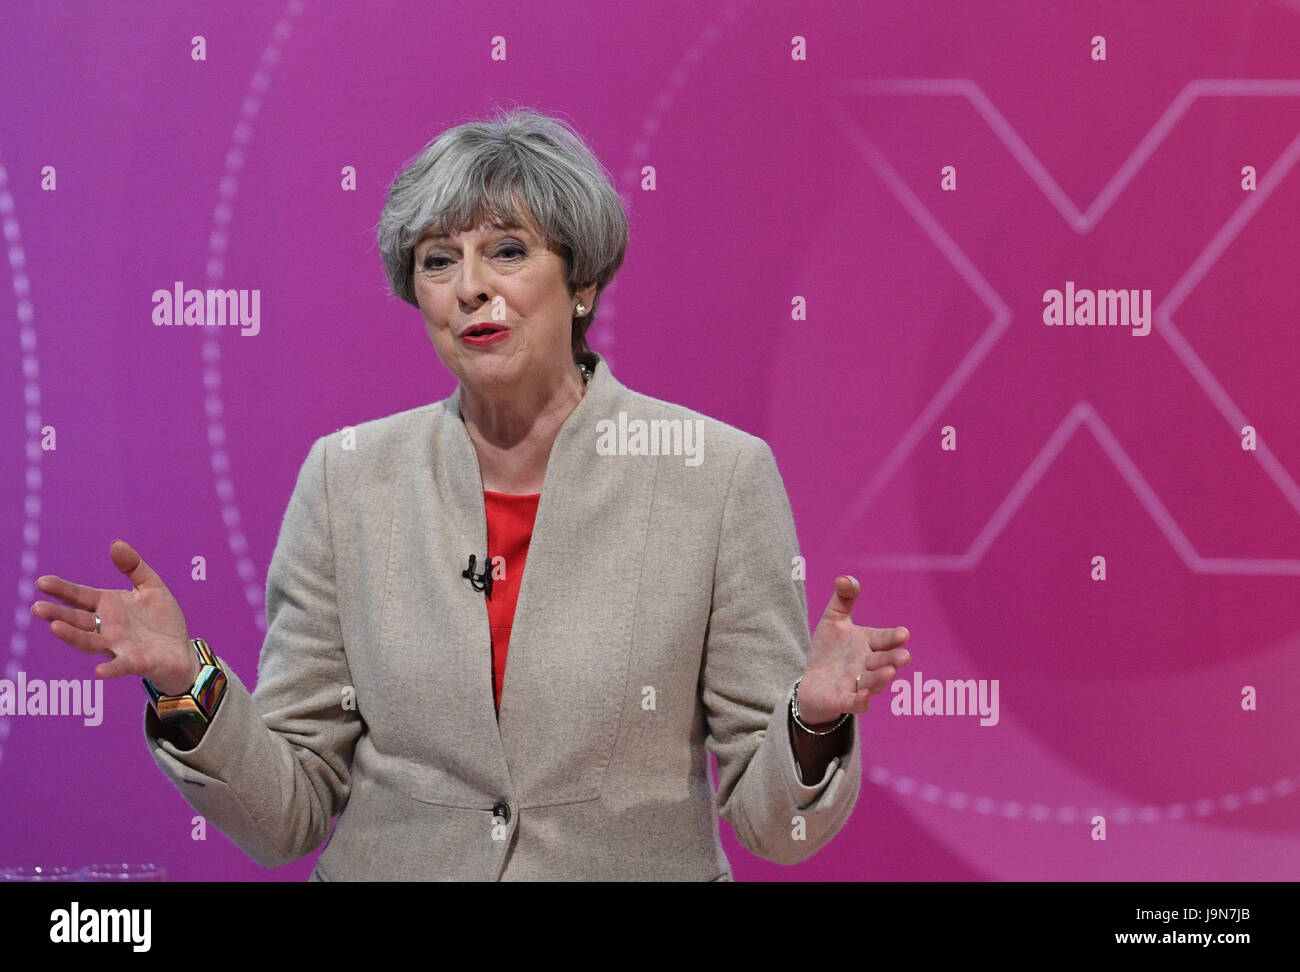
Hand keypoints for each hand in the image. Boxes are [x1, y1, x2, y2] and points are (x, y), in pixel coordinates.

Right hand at [31, 539, 197, 694]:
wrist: (182, 651)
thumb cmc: (162, 619)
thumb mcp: (151, 587)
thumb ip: (134, 566)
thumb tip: (115, 543)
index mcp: (108, 606)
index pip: (80, 597)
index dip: (62, 590)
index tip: (42, 582)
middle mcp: (108, 627)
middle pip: (78, 620)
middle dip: (58, 614)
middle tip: (37, 608)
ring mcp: (119, 646)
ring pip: (91, 642)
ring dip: (73, 636)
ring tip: (55, 628)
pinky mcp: (137, 662)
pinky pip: (121, 665)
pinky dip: (111, 668)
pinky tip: (99, 670)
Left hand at [797, 575, 910, 724]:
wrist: (813, 681)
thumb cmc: (830, 649)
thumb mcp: (833, 620)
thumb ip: (843, 599)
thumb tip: (845, 578)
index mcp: (869, 643)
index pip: (884, 639)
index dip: (893, 637)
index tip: (903, 633)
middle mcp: (868, 665)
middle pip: (883, 661)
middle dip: (894, 659)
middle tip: (904, 657)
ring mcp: (858, 684)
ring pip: (873, 682)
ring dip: (882, 678)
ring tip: (890, 673)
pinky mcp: (845, 701)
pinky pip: (856, 703)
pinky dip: (861, 701)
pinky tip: (864, 697)